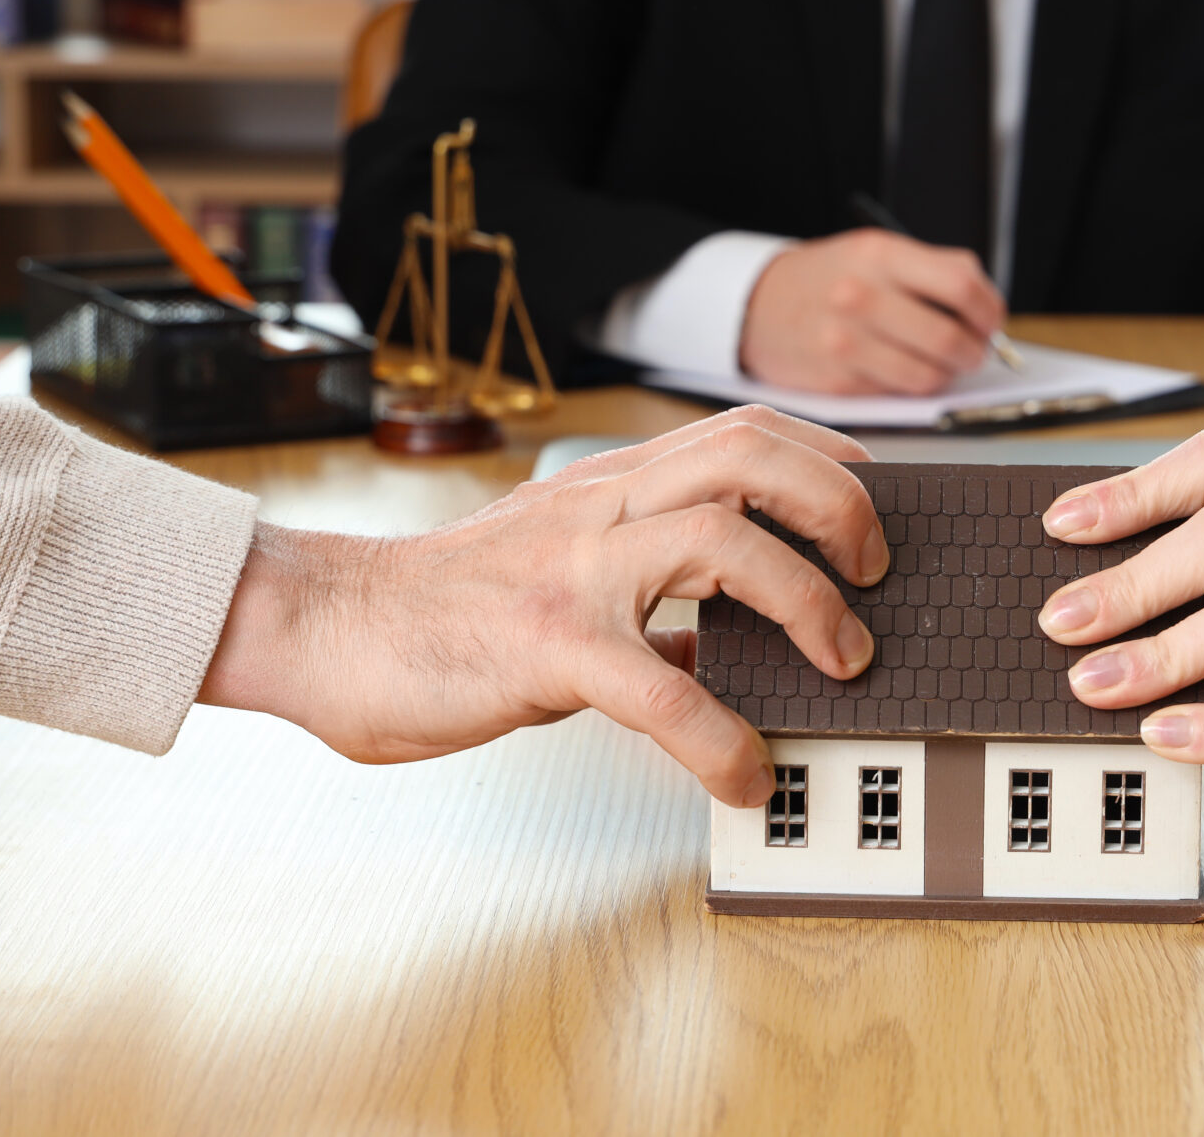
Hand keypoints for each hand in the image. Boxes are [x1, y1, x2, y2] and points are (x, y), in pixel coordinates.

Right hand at [199, 407, 888, 807]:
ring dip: (804, 599)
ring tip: (842, 659)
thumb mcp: (565, 571)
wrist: (327, 628)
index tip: (876, 499)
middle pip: (749, 453)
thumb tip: (732, 635)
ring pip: (719, 540)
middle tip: (875, 572)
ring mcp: (574, 570)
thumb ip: (649, 588)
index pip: (742, 429)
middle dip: (836, 503)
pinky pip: (657, 684)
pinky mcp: (545, 644)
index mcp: (612, 485)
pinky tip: (744, 774)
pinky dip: (718, 734)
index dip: (826, 455)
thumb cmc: (448, 608)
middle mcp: (601, 507)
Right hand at [740, 227, 1005, 394]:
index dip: (989, 311)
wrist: (756, 306)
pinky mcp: (838, 382)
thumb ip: (931, 273)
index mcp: (880, 254)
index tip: (992, 322)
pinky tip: (901, 370)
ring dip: (946, 376)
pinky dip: (910, 387)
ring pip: (929, 376)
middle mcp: (861, 296)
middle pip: (951, 338)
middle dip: (975, 352)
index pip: (961, 285)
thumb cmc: (829, 279)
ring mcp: (846, 342)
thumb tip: (988, 314)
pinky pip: (898, 395)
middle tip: (974, 352)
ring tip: (940, 364)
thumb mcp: (874, 252)